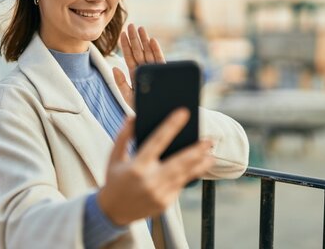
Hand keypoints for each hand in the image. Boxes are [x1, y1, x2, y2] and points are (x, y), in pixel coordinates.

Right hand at [97, 108, 213, 225]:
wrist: (113, 211)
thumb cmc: (114, 179)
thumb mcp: (113, 157)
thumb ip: (123, 136)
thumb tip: (133, 117)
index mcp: (136, 167)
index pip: (157, 141)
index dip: (171, 126)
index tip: (183, 113)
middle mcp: (150, 181)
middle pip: (179, 162)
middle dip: (197, 150)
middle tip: (209, 140)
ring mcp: (159, 194)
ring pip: (185, 175)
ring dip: (200, 164)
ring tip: (211, 154)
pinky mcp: (165, 203)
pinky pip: (180, 185)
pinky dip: (189, 175)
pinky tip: (198, 166)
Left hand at [112, 24, 165, 107]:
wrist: (159, 116)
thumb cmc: (143, 108)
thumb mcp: (128, 96)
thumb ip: (121, 83)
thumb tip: (115, 69)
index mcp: (135, 74)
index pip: (129, 56)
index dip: (125, 45)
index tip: (122, 34)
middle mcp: (145, 70)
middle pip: (138, 51)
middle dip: (134, 38)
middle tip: (131, 25)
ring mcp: (154, 70)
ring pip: (148, 52)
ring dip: (144, 40)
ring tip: (140, 28)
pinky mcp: (164, 72)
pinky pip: (160, 59)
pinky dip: (156, 50)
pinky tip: (152, 40)